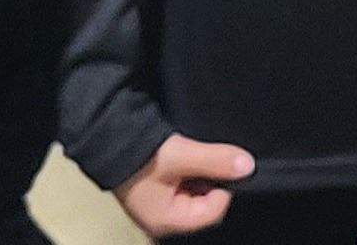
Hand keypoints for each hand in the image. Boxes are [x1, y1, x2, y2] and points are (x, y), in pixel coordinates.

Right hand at [117, 134, 257, 237]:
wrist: (107, 136)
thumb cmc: (140, 154)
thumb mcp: (180, 155)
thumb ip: (215, 160)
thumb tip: (248, 166)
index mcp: (167, 221)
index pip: (213, 211)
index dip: (223, 188)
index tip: (221, 165)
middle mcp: (164, 220)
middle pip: (206, 205)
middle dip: (212, 182)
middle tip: (206, 159)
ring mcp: (160, 207)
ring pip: (197, 194)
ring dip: (202, 175)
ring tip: (193, 157)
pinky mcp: (158, 193)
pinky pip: (186, 187)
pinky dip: (191, 173)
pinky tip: (187, 159)